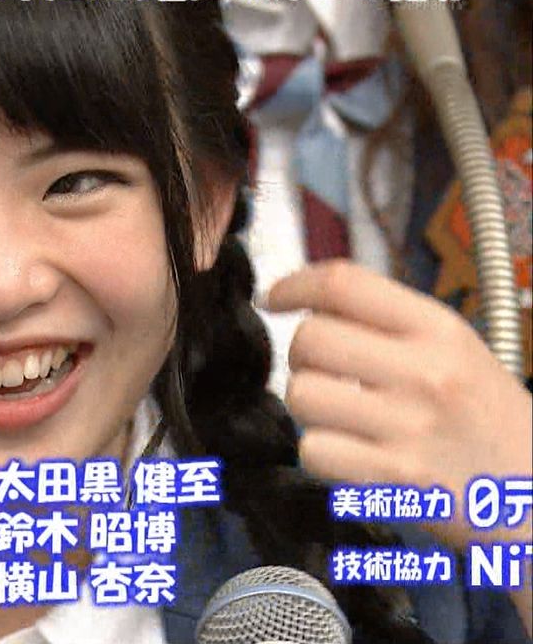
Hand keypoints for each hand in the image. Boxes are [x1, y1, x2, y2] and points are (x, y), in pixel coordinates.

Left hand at [263, 260, 532, 552]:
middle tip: (327, 374)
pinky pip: (314, 450)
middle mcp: (425, 370)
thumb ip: (389, 322)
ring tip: (344, 417)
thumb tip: (309, 300)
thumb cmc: (486, 416)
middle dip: (303, 357)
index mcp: (439, 328)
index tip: (274, 298)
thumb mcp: (457, 349)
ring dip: (310, 407)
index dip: (294, 285)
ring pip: (302, 394)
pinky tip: (352, 455)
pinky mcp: (396, 477)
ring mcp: (410, 426)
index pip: (344, 284)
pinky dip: (321, 454)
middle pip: (310, 339)